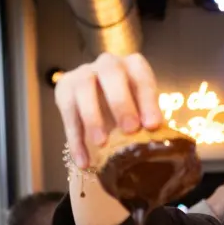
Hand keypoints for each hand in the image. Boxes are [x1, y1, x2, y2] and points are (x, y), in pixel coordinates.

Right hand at [55, 52, 162, 168]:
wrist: (101, 107)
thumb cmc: (130, 110)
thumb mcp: (143, 113)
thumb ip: (149, 121)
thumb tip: (159, 141)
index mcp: (134, 66)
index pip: (142, 78)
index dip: (148, 101)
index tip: (153, 126)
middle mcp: (108, 64)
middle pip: (111, 73)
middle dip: (121, 102)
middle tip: (129, 130)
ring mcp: (83, 73)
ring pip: (84, 87)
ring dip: (93, 116)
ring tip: (101, 143)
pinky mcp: (64, 89)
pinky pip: (67, 112)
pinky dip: (75, 139)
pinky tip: (83, 161)